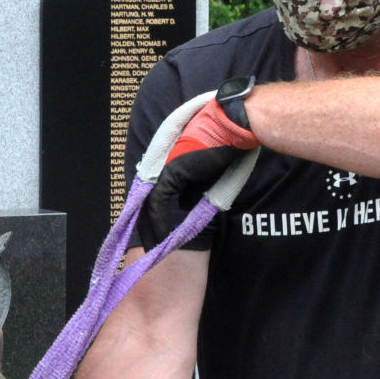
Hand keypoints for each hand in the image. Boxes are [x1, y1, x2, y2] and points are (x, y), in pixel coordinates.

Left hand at [146, 85, 257, 243]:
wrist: (232, 129)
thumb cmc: (223, 149)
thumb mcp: (206, 176)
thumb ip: (192, 191)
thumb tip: (184, 207)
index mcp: (168, 166)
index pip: (154, 196)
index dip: (152, 217)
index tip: (155, 236)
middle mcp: (161, 166)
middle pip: (147, 202)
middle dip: (147, 227)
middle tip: (150, 248)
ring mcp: (164, 168)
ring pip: (149, 204)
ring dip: (151, 229)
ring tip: (154, 249)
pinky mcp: (170, 172)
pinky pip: (158, 202)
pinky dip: (159, 221)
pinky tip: (162, 238)